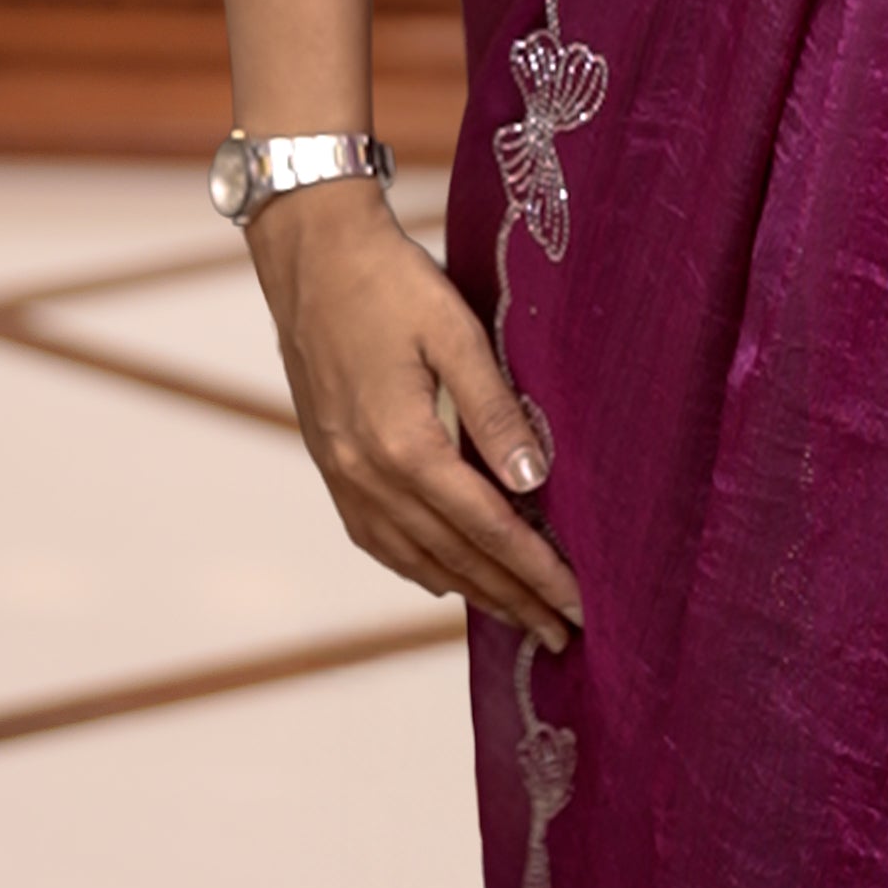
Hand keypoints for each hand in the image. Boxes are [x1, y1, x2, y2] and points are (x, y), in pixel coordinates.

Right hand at [248, 181, 583, 650]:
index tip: (578, 606)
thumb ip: (495, 409)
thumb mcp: (455, 332)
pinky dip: (415, 567)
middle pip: (453, 557)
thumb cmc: (390, 281)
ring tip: (514, 618)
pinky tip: (440, 579)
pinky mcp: (329, 463)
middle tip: (561, 634)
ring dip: (468, 592)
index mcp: (404, 445)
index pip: (488, 528)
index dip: (536, 572)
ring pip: (412, 557)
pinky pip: (376, 538)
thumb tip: (534, 481)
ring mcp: (341, 474)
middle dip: (511, 600)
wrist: (309, 252)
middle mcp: (367, 474)